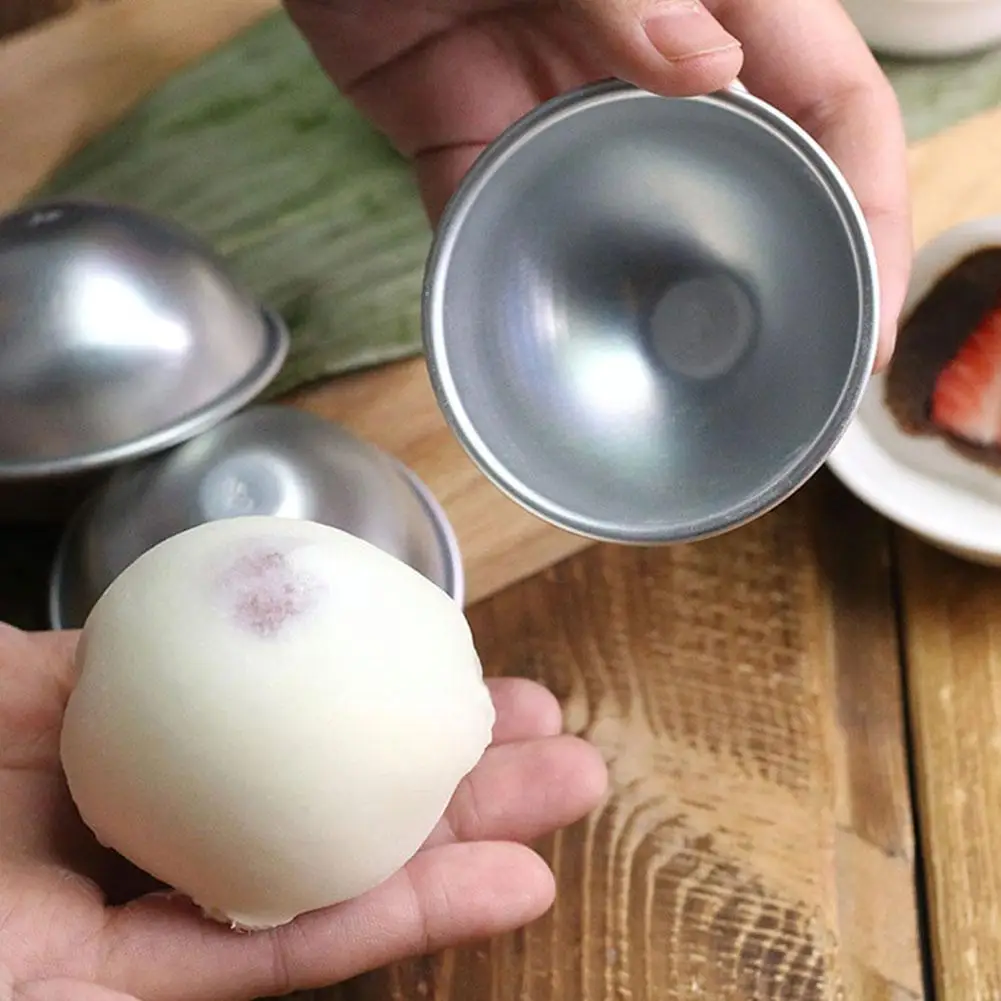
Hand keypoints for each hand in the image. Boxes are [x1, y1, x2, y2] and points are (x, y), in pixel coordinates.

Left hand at [0, 624, 606, 1000]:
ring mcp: (168, 920)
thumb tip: (220, 593)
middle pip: (337, 790)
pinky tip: (508, 887)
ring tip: (568, 798)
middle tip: (556, 736)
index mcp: (135, 752)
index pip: (286, 718)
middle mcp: (167, 831)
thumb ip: (102, 649)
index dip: (384, 690)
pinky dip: (407, 917)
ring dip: (470, 839)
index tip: (466, 664)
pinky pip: (300, 951)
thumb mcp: (4, 684)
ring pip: (345, 872)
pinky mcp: (156, 1000)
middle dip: (458, 762)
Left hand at [287, 0, 910, 366]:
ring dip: (640, 302)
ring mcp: (553, 110)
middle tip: (781, 387)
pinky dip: (507, 281)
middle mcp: (642, 64)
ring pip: (622, 223)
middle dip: (772, 283)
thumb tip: (713, 69)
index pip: (830, 105)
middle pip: (743, 183)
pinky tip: (526, 344)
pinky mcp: (467, 141)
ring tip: (665, 387)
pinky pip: (498, 226)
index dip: (869, 210)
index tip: (867, 320)